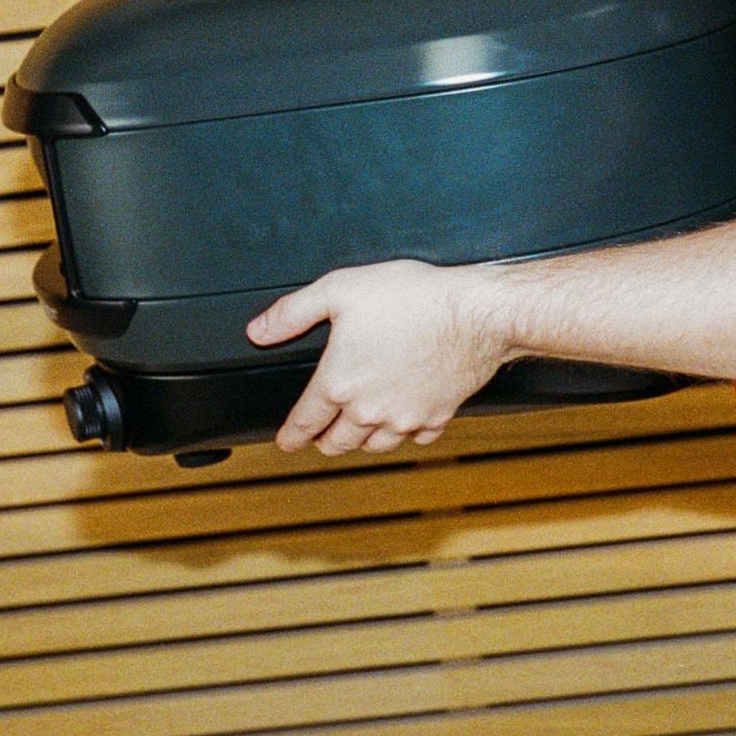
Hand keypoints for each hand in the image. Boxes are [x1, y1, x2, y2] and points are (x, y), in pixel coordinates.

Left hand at [246, 259, 508, 454]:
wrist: (475, 314)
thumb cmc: (414, 298)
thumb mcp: (340, 289)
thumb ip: (292, 312)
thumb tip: (259, 330)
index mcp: (339, 383)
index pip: (304, 421)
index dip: (290, 434)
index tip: (286, 442)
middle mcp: (369, 410)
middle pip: (337, 442)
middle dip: (324, 440)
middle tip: (320, 436)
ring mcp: (405, 418)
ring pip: (374, 445)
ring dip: (362, 440)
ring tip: (358, 430)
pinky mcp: (437, 416)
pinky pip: (415, 437)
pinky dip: (406, 431)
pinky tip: (405, 417)